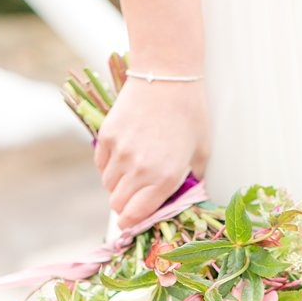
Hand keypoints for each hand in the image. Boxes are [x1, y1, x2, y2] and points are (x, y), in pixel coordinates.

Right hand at [93, 76, 209, 230]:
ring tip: (134, 174)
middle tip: (136, 200)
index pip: (137, 215)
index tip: (133, 224)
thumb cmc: (190, 115)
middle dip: (126, 207)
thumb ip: (189, 181)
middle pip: (118, 205)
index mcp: (165, 177)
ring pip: (108, 186)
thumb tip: (180, 200)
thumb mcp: (200, 153)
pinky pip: (101, 165)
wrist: (166, 77)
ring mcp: (119, 153)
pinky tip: (125, 158)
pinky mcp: (106, 136)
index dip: (134, 223)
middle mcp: (139, 169)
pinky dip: (109, 168)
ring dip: (119, 187)